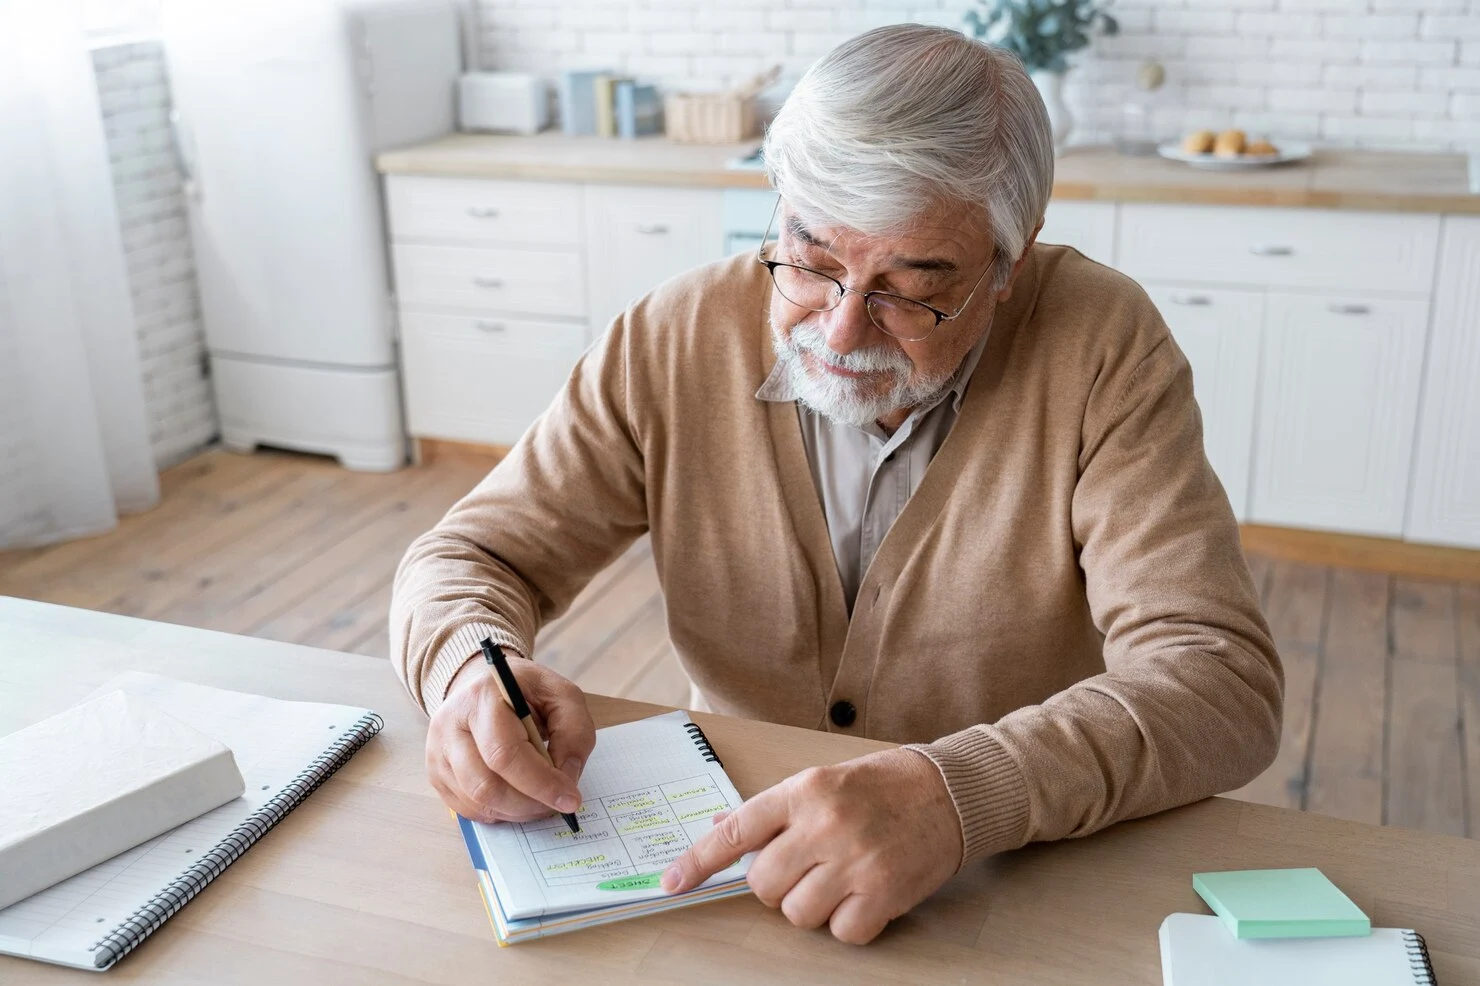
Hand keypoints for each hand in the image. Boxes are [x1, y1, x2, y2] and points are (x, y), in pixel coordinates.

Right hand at [425, 654, 595, 823]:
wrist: (484, 684)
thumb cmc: (526, 691)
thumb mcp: (562, 695)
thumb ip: (574, 732)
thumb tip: (567, 778)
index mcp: (482, 697)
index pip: (505, 753)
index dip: (540, 783)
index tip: (570, 799)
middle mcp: (450, 724)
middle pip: (486, 785)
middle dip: (529, 804)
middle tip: (557, 805)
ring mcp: (437, 751)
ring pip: (476, 801)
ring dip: (516, 811)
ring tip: (539, 800)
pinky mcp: (436, 773)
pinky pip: (467, 809)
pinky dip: (498, 812)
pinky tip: (516, 798)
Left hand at [661, 748, 962, 943]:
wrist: (950, 792)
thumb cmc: (882, 786)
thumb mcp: (822, 781)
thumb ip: (774, 810)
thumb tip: (721, 828)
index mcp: (804, 791)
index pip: (736, 831)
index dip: (698, 861)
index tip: (671, 883)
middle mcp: (825, 825)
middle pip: (762, 885)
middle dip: (776, 886)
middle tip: (805, 869)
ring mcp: (854, 861)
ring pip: (797, 914)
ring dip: (811, 906)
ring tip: (839, 880)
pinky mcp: (883, 893)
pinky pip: (840, 933)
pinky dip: (847, 924)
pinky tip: (863, 896)